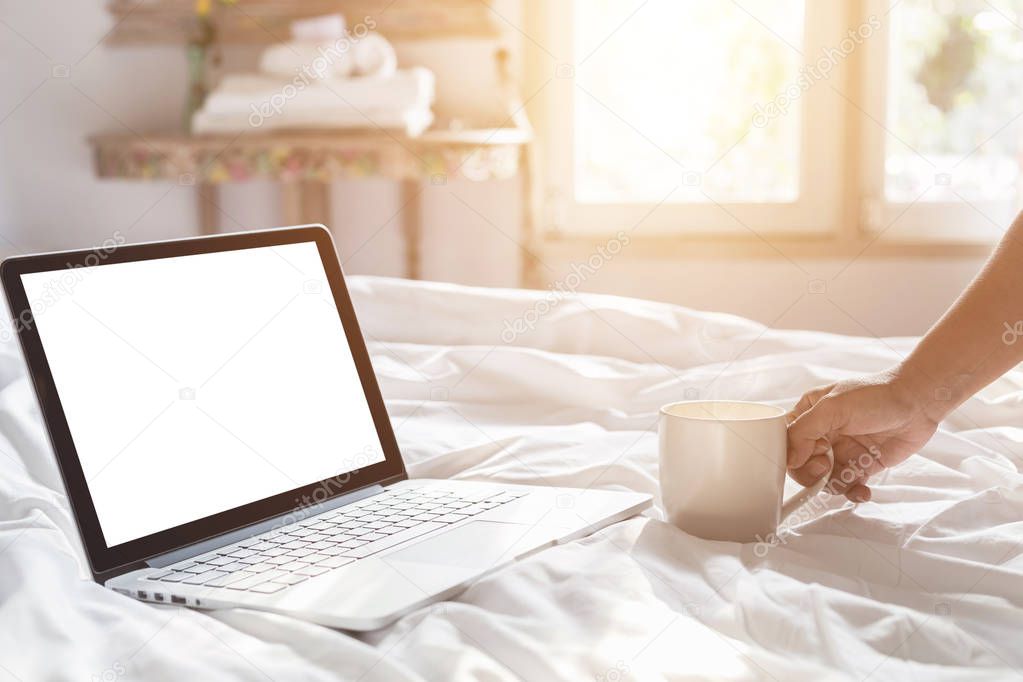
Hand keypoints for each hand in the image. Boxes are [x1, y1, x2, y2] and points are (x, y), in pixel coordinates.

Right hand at [786, 369, 941, 501]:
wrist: (918, 403)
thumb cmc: (876, 395)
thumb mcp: (832, 407)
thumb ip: (804, 431)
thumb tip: (789, 459)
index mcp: (808, 415)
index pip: (785, 442)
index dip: (792, 456)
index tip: (810, 457)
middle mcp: (822, 434)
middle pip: (801, 466)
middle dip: (813, 473)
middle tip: (827, 467)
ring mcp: (840, 451)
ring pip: (823, 480)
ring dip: (834, 485)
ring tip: (851, 476)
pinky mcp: (860, 465)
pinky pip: (847, 486)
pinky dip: (853, 493)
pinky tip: (862, 489)